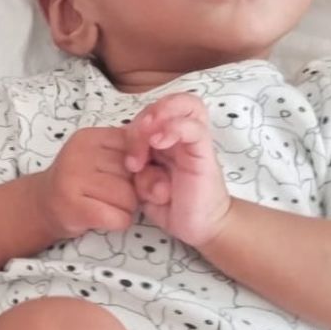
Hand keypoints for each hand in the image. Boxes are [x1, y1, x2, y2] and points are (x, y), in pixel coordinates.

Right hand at [33, 127, 138, 238]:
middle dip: (133, 188)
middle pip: (134, 174)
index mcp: (90, 137)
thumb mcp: (103, 158)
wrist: (43, 205)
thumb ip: (131, 157)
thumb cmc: (82, 181)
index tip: (129, 173)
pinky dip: (119, 222)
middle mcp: (79, 153)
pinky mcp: (73, 206)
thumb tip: (162, 182)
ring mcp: (73, 178)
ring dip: (126, 208)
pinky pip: (119, 217)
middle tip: (111, 192)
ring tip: (106, 204)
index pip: (136, 144)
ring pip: (130, 198)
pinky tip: (104, 216)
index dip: (141, 163)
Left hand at [124, 93, 230, 245]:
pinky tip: (158, 141)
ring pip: (185, 104)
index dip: (134, 125)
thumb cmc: (168, 203)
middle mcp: (180, 135)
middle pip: (164, 103)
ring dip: (159, 117)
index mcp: (163, 138)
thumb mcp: (142, 182)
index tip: (125, 158)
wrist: (199, 226)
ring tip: (149, 140)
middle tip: (134, 155)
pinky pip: (194, 128)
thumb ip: (135, 164)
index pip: (150, 111)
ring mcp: (194, 141)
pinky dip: (174, 127)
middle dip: (143, 122)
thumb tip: (129, 157)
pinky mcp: (205, 153)